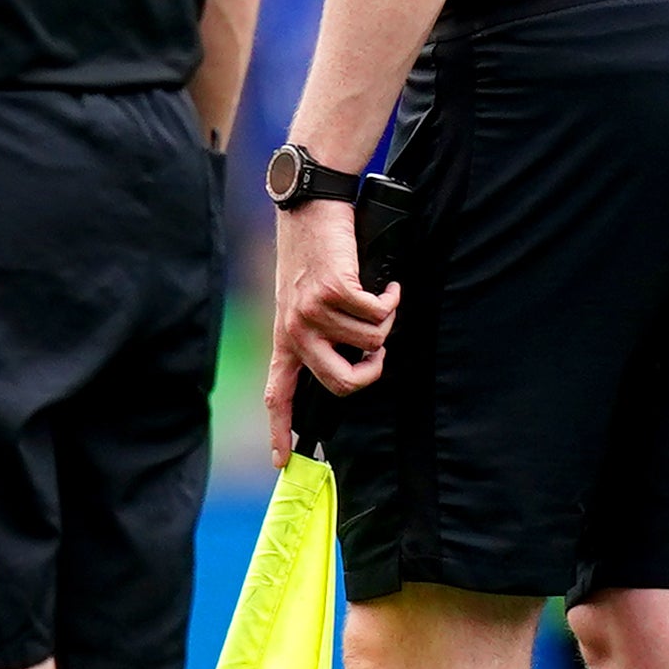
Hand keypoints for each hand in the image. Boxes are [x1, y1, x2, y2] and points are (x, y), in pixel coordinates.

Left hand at [270, 198, 395, 427]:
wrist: (311, 208)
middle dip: (373, 371)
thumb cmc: (313, 253)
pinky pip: (379, 315)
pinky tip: (386, 284)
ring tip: (377, 297)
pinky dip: (391, 299)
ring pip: (371, 342)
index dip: (280, 430)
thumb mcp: (301, 298)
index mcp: (285, 337)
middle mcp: (295, 330)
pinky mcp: (334, 290)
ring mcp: (312, 311)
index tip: (282, 460)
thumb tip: (352, 356)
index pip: (277, 393)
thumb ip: (317, 330)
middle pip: (342, 383)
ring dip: (385, 321)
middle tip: (379, 348)